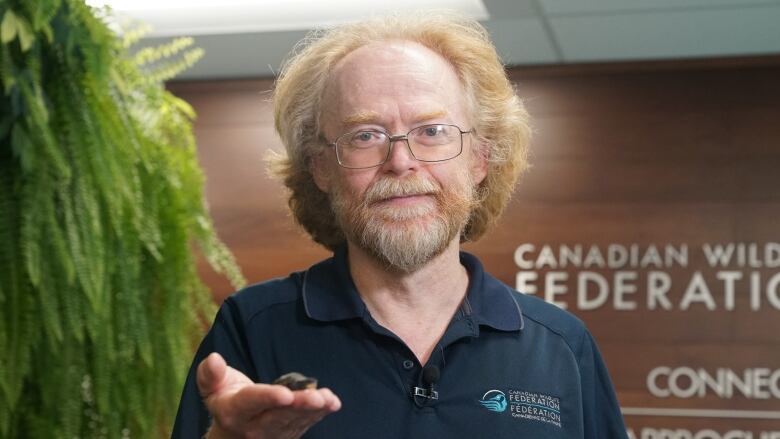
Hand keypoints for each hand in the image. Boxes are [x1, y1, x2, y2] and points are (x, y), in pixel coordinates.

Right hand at [197, 353, 340, 438]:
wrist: (235, 430)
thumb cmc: (226, 398)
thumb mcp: (212, 386)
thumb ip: (210, 374)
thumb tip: (214, 359)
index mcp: (235, 411)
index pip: (252, 403)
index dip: (268, 397)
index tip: (284, 393)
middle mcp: (256, 426)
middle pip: (279, 416)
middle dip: (299, 406)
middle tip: (315, 398)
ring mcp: (275, 432)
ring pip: (296, 420)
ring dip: (314, 410)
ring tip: (328, 399)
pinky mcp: (290, 431)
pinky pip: (306, 422)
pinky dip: (321, 413)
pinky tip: (332, 403)